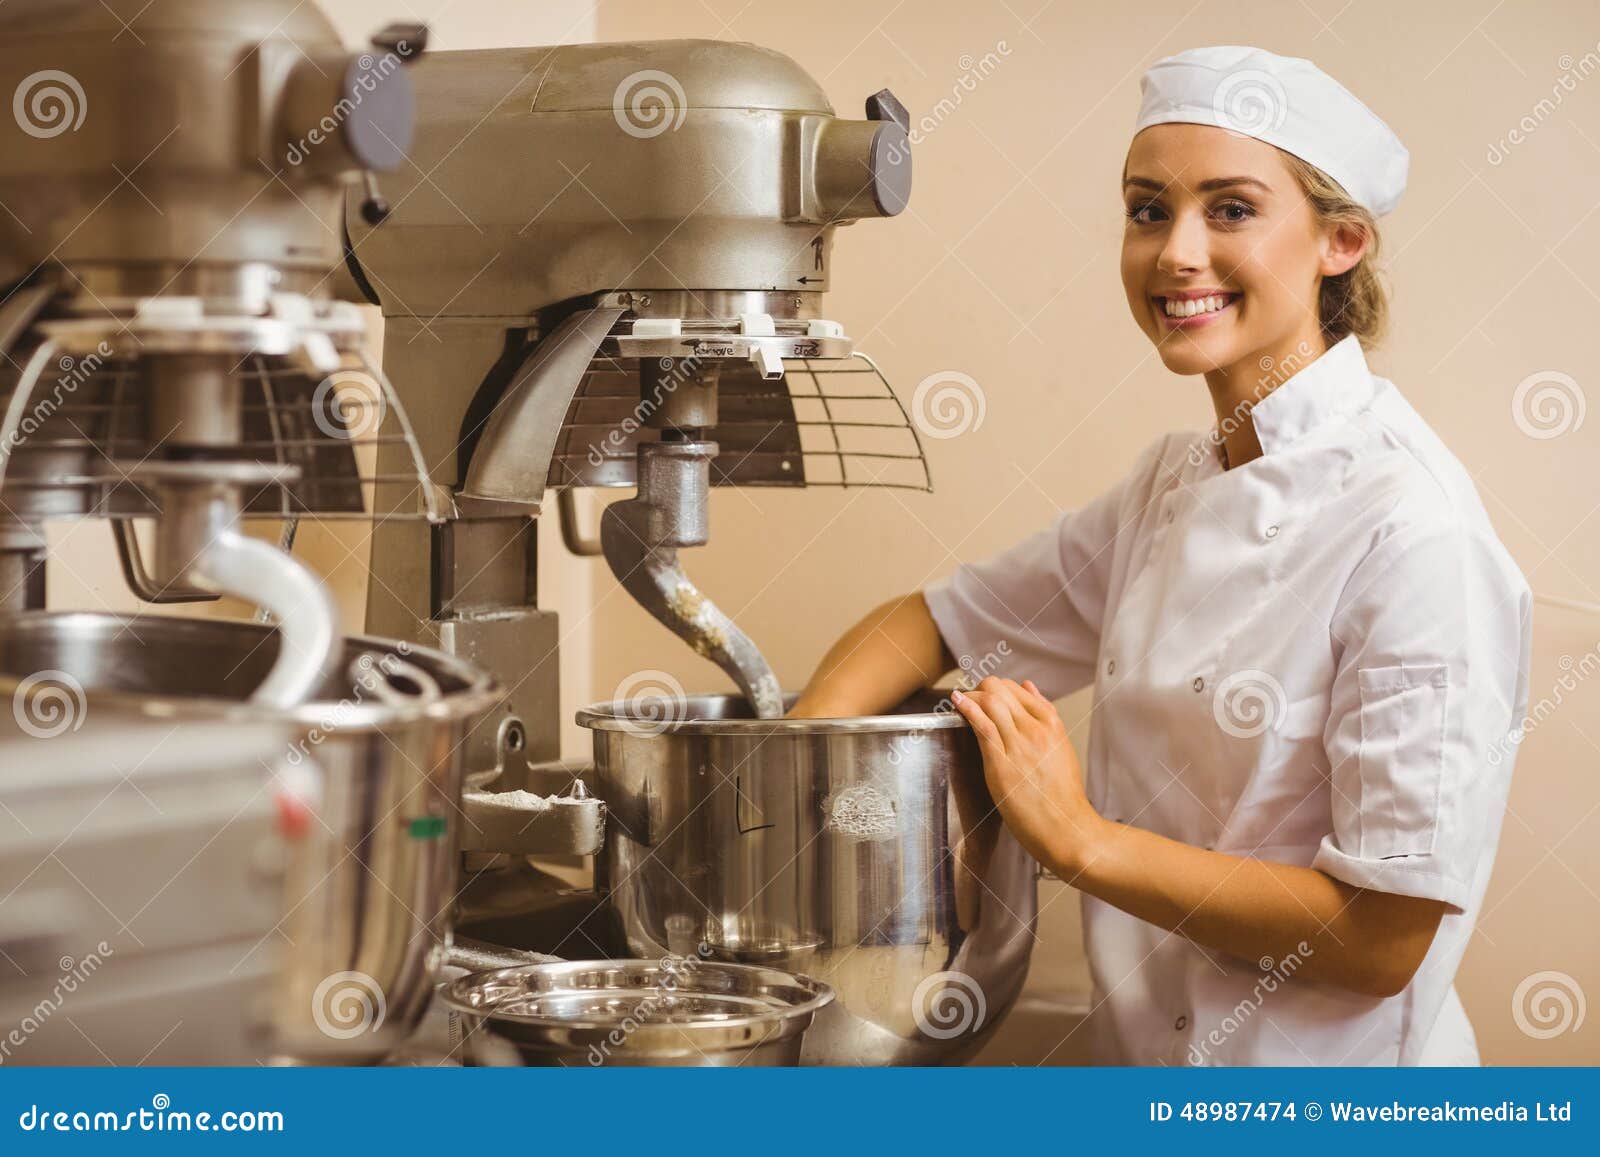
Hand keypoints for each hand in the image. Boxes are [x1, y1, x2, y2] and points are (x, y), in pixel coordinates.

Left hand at [950, 676, 1101, 875]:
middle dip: (980, 689)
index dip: (996, 688)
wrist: (1066, 827)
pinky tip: (957, 703)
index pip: (1018, 689)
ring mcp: (1019, 745)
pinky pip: (982, 726)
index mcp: (1051, 725)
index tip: (985, 694)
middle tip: (969, 698)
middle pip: (1001, 690)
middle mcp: (1035, 729)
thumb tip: (1029, 687)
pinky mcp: (1002, 763)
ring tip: (960, 701)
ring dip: (971, 696)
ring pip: (990, 702)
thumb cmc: (1062, 795)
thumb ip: (1044, 716)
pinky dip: (966, 708)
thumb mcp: (1060, 746)